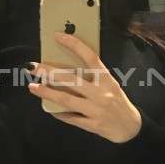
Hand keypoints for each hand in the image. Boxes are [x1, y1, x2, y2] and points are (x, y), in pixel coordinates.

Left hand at [27, 33, 141, 142]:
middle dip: (49, 72)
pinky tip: (47, 107)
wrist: (132, 128)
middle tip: (32, 66)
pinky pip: (71, 118)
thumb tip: (65, 70)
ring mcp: (96, 110)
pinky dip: (58, 113)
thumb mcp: (110, 85)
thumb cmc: (118, 102)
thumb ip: (93, 78)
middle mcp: (101, 93)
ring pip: (67, 99)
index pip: (90, 57)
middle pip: (71, 79)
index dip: (74, 45)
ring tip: (33, 87)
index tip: (58, 36)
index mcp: (107, 79)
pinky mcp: (92, 125)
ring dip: (47, 93)